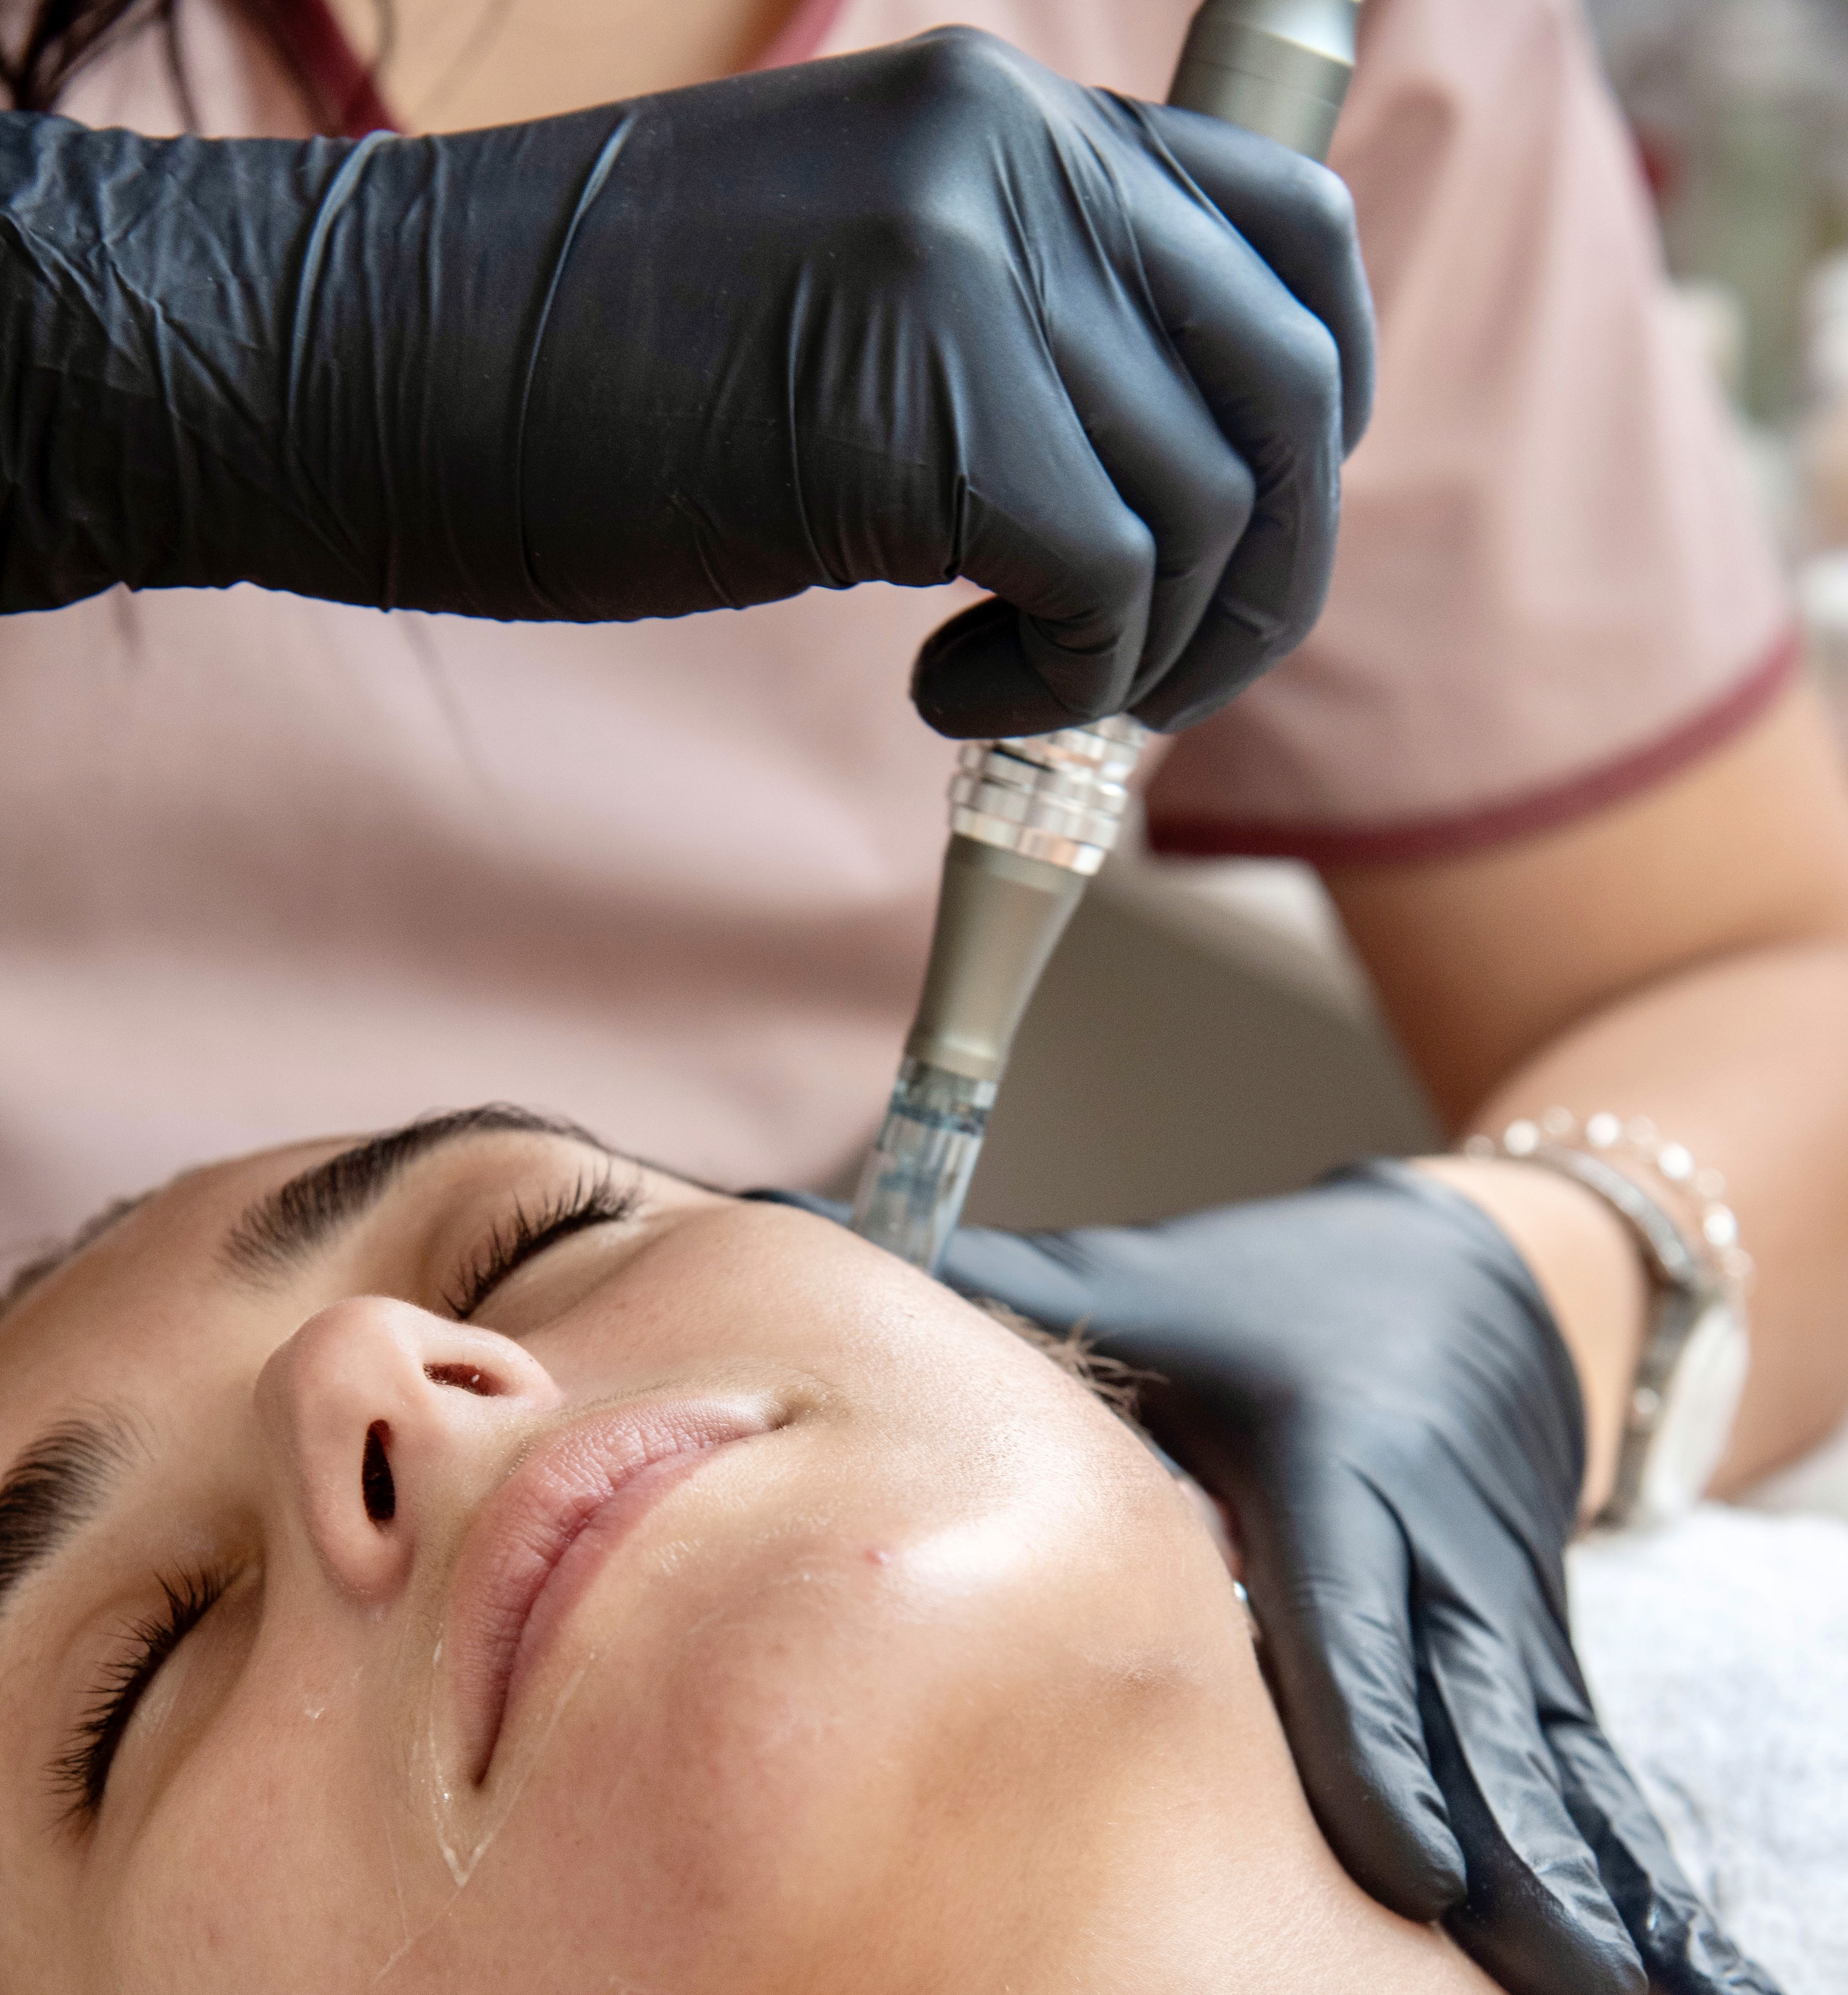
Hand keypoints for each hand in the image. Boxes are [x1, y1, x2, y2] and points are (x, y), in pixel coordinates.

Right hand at [0, 31, 1371, 735]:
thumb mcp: (841, 306)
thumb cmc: (568, 375)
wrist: (364, 367)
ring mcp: (974, 259)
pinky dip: (1058, 684)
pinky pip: (1111, 582)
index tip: (1234, 536)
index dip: (1310, 409)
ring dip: (1143, 652)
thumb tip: (1153, 486)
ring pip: (1211, 502)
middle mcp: (1017, 149)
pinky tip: (942, 690)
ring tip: (999, 685)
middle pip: (1292, 381)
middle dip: (1263, 573)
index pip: (1289, 238)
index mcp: (1004, 114)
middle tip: (1147, 681)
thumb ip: (1007, 341)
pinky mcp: (927, 399)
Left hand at [936, 1165, 1788, 1994]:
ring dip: (1615, 1892)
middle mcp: (1435, 1556)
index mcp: (1327, 1472)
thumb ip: (991, 1297)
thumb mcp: (1140, 1284)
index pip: (1351, 1626)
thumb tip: (787, 1250)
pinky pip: (1598, 1782)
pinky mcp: (1540, 1665)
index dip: (1376, 1746)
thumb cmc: (1259, 1302)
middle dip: (1524, 1863)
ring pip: (1563, 1767)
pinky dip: (1656, 1883)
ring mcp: (1503, 1621)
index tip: (1409, 1874)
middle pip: (1480, 1722)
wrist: (1468, 1280)